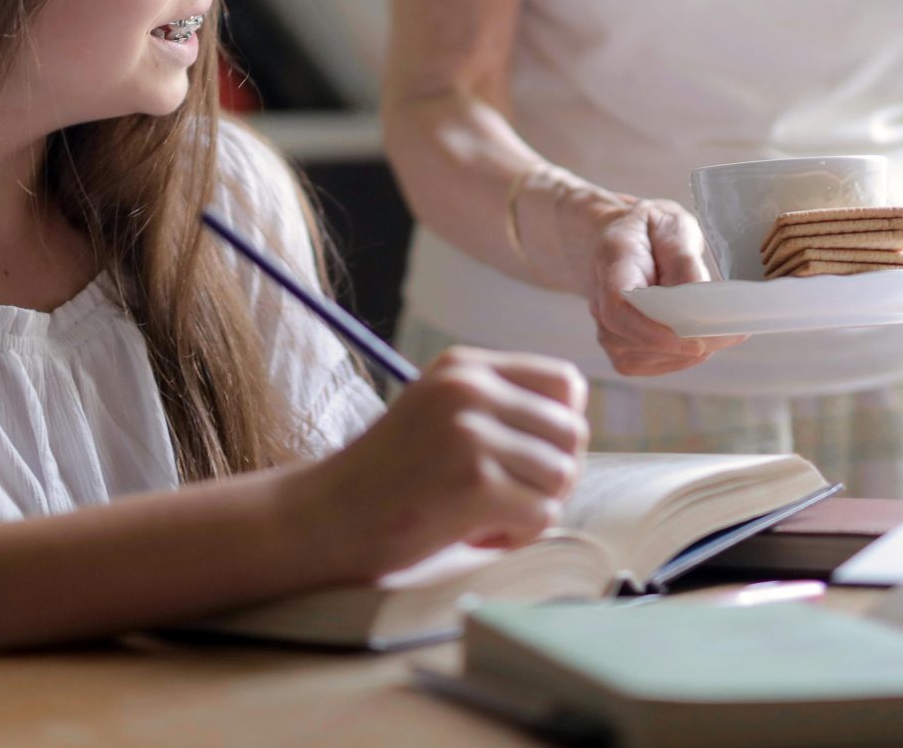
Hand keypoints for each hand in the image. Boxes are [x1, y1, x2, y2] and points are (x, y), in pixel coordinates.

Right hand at [290, 347, 588, 580]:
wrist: (326, 517)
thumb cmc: (389, 477)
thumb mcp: (439, 414)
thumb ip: (498, 407)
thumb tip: (576, 430)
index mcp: (464, 366)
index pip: (565, 383)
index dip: (559, 428)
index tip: (524, 458)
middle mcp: (470, 389)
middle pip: (572, 432)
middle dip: (552, 475)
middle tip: (506, 497)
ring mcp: (472, 434)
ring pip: (563, 475)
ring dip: (533, 508)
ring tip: (486, 516)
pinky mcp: (475, 483)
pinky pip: (542, 514)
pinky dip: (517, 536)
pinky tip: (474, 533)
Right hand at [565, 191, 746, 376]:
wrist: (621, 242)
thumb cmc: (650, 232)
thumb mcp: (671, 226)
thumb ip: (683, 257)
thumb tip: (698, 295)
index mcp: (611, 261)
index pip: (617, 306)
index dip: (652, 332)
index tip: (693, 342)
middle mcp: (598, 300)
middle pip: (633, 339)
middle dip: (685, 343)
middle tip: (732, 333)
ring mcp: (605, 328)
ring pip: (644, 357)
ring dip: (686, 352)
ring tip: (719, 332)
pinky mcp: (619, 348)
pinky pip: (649, 365)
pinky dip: (680, 358)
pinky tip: (697, 339)